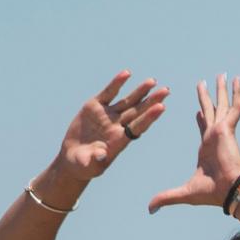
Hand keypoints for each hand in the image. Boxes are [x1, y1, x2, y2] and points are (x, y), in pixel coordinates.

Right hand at [55, 70, 168, 184]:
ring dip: (140, 91)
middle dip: (151, 101)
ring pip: (127, 101)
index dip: (149, 117)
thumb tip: (101, 154)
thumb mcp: (88, 165)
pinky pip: (109, 93)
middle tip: (166, 91)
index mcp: (119, 141)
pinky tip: (127, 73)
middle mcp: (117, 127)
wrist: (73, 158)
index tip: (161, 107)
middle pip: (138, 112)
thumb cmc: (83, 165)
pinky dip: (117, 83)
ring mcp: (107, 115)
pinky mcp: (95, 107)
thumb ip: (95, 159)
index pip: (138, 127)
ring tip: (152, 81)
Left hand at [149, 72, 239, 213]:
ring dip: (222, 90)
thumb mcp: (184, 192)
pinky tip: (238, 79)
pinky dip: (237, 93)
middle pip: (211, 111)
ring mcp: (222, 131)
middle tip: (205, 83)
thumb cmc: (212, 193)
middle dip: (208, 97)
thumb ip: (166, 197)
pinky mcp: (228, 128)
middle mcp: (215, 136)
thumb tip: (149, 209)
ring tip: (223, 75)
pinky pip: (234, 106)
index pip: (203, 129)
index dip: (201, 118)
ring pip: (222, 104)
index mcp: (207, 148)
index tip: (198, 110)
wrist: (229, 190)